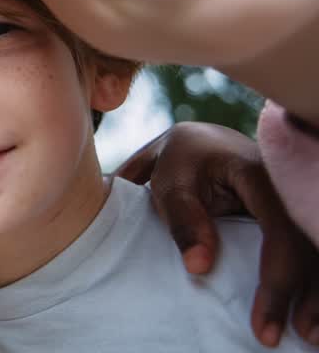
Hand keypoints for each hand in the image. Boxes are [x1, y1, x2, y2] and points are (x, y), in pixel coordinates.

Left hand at [117, 121, 318, 347]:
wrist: (198, 141)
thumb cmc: (182, 161)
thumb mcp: (171, 182)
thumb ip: (184, 220)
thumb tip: (200, 267)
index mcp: (259, 174)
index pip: (281, 230)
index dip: (278, 279)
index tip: (263, 322)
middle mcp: (289, 187)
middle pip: (311, 244)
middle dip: (310, 294)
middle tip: (301, 335)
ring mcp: (298, 200)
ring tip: (310, 334)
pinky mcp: (298, 214)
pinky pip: (312, 244)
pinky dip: (314, 279)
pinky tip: (312, 311)